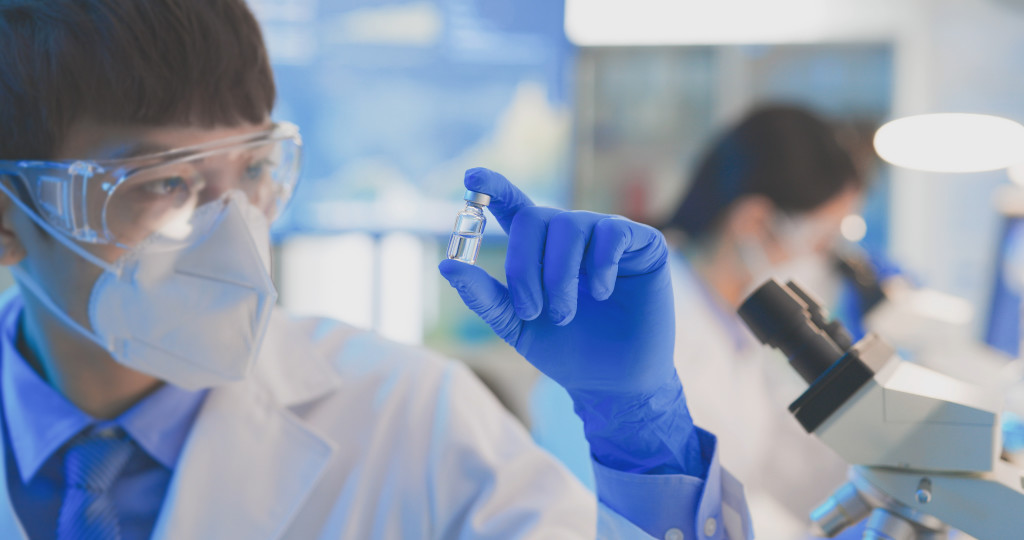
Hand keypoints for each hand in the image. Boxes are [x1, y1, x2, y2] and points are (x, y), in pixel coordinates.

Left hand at [438, 168, 675, 397]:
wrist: (613, 382)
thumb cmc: (564, 350)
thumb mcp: (516, 325)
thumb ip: (484, 296)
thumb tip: (447, 265)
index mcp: (538, 250)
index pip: (512, 207)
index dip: (493, 187)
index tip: (471, 176)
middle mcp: (570, 235)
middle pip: (534, 218)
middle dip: (524, 266)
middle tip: (532, 311)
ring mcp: (606, 236)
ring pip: (570, 226)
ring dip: (560, 275)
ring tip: (564, 315)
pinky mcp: (642, 244)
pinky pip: (613, 233)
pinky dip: (600, 264)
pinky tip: (603, 293)